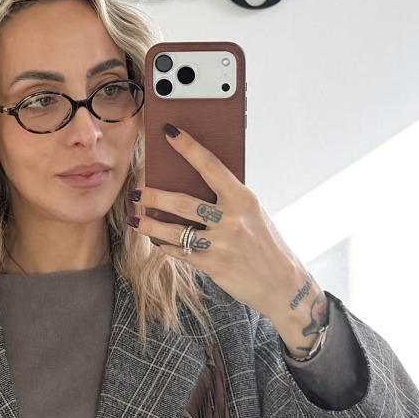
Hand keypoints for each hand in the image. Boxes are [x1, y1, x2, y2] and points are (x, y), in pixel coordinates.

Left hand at [126, 125, 329, 354]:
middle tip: (136, 192)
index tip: (169, 133)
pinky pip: (182, 254)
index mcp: (243, 198)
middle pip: (182, 202)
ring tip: (134, 219)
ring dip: (150, 225)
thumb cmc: (267, 245)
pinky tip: (156, 242)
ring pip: (175, 231)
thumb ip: (229, 201)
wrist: (283, 284)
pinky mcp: (214, 266)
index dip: (188, 147)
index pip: (211, 165)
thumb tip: (196, 186)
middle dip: (154, 197)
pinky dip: (166, 247)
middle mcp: (231, 219)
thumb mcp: (254, 215)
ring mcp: (221, 244)